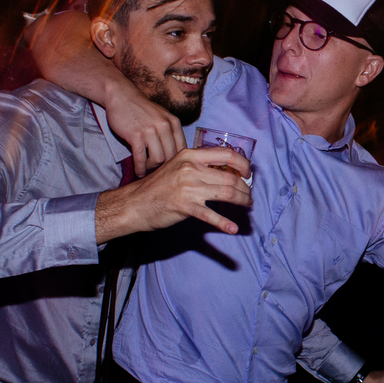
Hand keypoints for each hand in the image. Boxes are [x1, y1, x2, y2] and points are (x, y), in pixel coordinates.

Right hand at [95, 147, 252, 242]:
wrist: (133, 203)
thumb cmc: (157, 186)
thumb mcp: (177, 165)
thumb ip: (198, 165)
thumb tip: (224, 170)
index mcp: (191, 155)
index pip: (226, 154)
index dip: (243, 164)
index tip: (249, 173)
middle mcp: (191, 169)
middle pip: (230, 178)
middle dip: (246, 189)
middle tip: (249, 196)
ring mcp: (188, 188)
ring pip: (227, 193)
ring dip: (242, 201)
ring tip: (247, 206)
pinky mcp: (185, 207)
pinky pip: (211, 216)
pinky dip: (224, 223)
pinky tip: (233, 228)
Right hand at [105, 82, 187, 176]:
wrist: (122, 96)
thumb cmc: (142, 110)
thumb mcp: (163, 117)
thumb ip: (171, 133)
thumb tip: (178, 157)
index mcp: (174, 123)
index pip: (183, 149)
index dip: (178, 163)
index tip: (172, 170)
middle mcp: (165, 126)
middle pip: (172, 157)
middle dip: (165, 169)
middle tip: (159, 175)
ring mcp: (151, 131)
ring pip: (158, 160)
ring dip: (152, 169)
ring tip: (148, 172)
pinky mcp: (136, 135)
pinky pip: (141, 158)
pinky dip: (140, 168)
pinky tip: (139, 172)